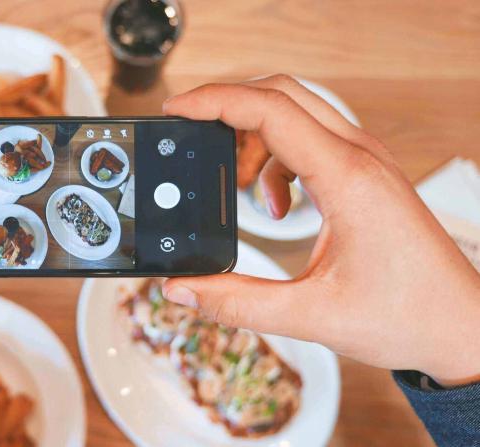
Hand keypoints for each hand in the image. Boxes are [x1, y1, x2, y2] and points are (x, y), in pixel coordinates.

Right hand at [162, 75, 479, 385]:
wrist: (461, 327)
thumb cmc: (408, 316)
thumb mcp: (311, 315)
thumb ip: (238, 303)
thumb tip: (183, 288)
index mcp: (347, 179)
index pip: (271, 110)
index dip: (215, 102)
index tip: (177, 110)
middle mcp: (359, 157)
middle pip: (281, 94)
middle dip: (228, 108)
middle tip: (191, 134)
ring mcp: (365, 162)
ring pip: (295, 113)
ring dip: (253, 137)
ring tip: (235, 186)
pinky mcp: (365, 175)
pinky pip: (309, 141)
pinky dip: (276, 160)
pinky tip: (276, 205)